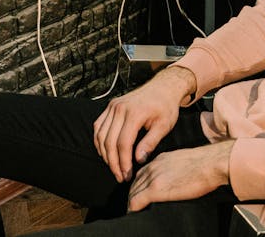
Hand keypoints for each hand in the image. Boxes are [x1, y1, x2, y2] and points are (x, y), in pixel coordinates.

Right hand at [93, 65, 195, 181]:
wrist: (163, 87)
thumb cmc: (166, 107)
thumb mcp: (164, 125)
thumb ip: (150, 142)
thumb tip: (138, 160)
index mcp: (134, 113)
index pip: (123, 143)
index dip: (123, 162)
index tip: (127, 176)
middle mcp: (119, 108)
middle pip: (109, 142)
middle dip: (113, 163)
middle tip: (120, 176)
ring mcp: (113, 106)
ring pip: (101, 135)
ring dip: (105, 154)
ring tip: (114, 168)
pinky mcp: (110, 106)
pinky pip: (98, 126)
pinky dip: (99, 142)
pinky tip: (106, 153)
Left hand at [127, 140, 234, 211]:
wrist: (212, 163)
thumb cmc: (206, 164)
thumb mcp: (185, 161)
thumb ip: (175, 169)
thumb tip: (177, 179)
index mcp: (161, 159)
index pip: (142, 174)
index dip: (139, 186)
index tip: (140, 195)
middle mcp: (154, 167)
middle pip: (135, 183)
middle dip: (133, 195)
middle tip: (135, 206)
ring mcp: (153, 178)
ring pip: (133, 192)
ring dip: (131, 203)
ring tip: (134, 212)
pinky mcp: (156, 190)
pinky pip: (136, 201)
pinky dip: (132, 208)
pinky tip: (134, 214)